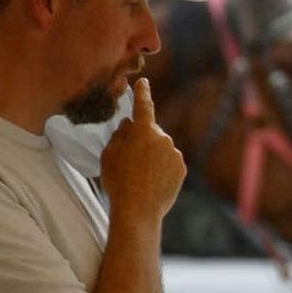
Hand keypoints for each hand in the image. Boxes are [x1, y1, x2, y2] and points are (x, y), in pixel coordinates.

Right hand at [98, 76, 184, 213]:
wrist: (138, 209)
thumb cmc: (118, 180)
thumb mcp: (110, 153)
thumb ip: (120, 134)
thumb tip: (129, 123)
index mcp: (143, 131)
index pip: (143, 106)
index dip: (142, 93)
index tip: (143, 83)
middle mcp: (164, 139)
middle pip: (151, 132)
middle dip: (142, 139)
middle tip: (129, 159)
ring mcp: (175, 154)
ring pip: (161, 148)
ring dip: (152, 155)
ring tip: (139, 175)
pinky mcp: (182, 169)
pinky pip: (169, 162)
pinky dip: (161, 167)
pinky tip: (151, 181)